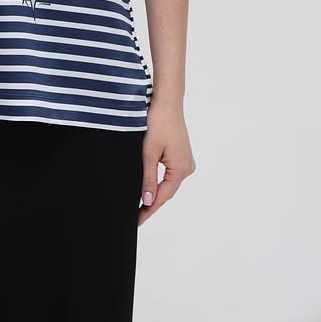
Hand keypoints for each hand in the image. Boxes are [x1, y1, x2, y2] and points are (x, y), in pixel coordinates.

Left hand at [138, 99, 195, 226]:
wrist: (167, 102)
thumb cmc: (158, 123)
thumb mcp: (149, 153)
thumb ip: (148, 178)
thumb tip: (147, 202)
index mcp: (180, 169)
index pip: (162, 197)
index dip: (148, 210)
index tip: (137, 221)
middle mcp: (187, 168)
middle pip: (167, 192)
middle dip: (152, 203)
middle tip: (136, 216)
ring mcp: (186, 161)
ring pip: (169, 183)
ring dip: (156, 193)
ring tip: (140, 205)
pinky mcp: (182, 155)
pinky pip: (171, 174)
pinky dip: (161, 182)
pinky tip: (150, 187)